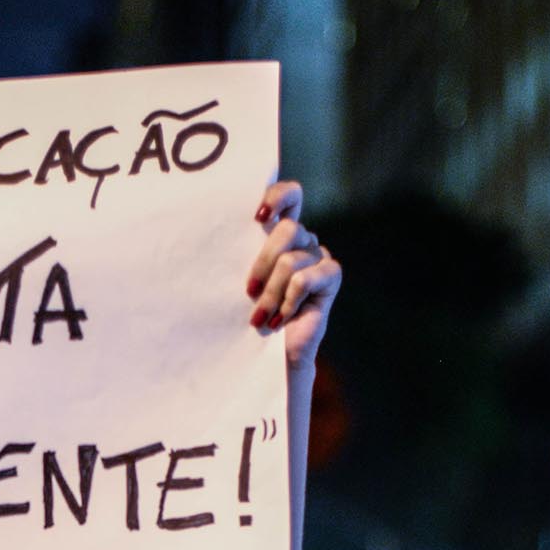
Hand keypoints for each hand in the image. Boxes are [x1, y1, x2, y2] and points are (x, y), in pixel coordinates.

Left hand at [246, 181, 340, 373]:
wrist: (272, 354)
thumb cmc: (250, 314)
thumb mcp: (242, 281)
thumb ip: (240, 255)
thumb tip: (217, 233)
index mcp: (279, 232)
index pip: (289, 195)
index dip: (278, 196)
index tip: (257, 217)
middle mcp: (302, 239)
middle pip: (287, 229)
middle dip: (263, 262)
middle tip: (249, 292)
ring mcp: (318, 256)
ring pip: (291, 260)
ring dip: (271, 294)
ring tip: (258, 318)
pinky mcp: (331, 275)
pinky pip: (305, 279)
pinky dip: (288, 302)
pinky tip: (280, 320)